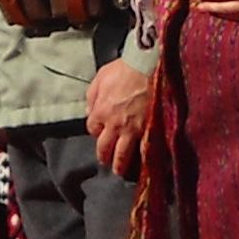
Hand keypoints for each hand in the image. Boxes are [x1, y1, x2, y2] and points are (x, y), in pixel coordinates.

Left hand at [86, 56, 152, 175]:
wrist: (147, 67)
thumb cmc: (125, 69)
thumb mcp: (100, 77)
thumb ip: (92, 96)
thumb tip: (90, 110)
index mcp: (100, 111)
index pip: (93, 129)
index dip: (97, 131)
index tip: (101, 131)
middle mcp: (114, 124)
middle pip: (104, 147)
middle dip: (104, 155)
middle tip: (106, 161)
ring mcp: (132, 129)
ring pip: (123, 154)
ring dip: (120, 164)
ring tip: (120, 171)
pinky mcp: (149, 129)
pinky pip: (144, 149)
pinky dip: (143, 158)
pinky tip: (143, 164)